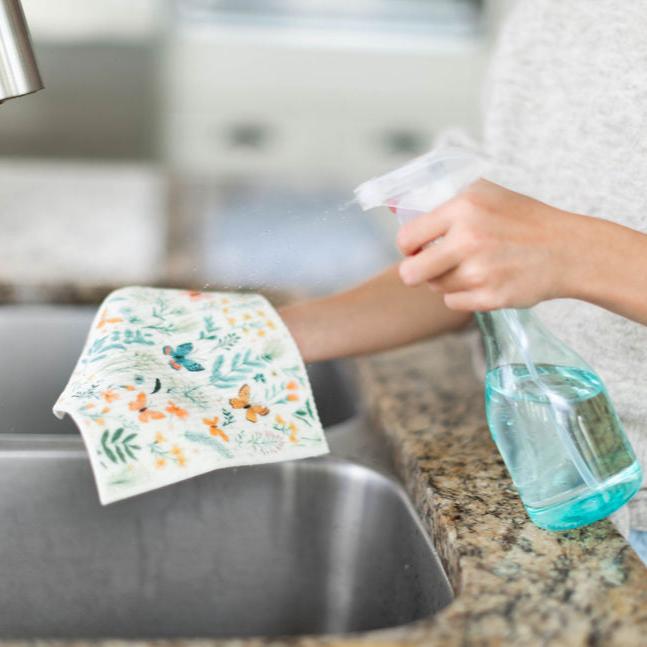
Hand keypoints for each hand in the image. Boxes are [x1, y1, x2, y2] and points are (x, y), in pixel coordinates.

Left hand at [396, 180, 585, 311]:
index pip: (407, 238)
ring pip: (435, 287)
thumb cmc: (522, 221)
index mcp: (463, 208)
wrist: (567, 250)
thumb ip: (444, 204)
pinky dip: (463, 296)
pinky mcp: (491, 296)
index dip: (406, 248)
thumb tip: (398, 209)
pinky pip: (454, 303)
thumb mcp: (485, 194)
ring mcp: (480, 271)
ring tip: (470, 267)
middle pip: (410, 273)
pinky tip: (482, 281)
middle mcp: (468, 239)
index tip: (414, 250)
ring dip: (445, 281)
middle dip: (414, 273)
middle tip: (426, 269)